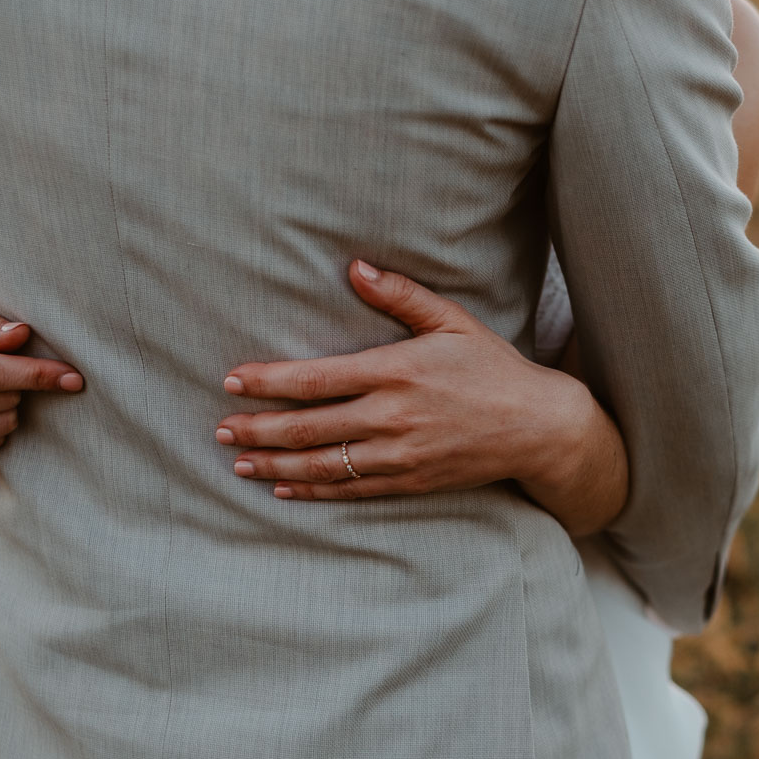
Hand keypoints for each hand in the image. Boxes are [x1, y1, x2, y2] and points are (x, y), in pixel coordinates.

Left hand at [218, 260, 627, 535]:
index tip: (233, 381)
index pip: (316, 379)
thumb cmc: (493, 368)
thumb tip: (354, 268)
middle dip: (258, 428)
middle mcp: (391, 417)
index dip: (269, 382)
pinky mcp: (410, 483)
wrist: (538, 428)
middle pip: (308, 426)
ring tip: (238, 460)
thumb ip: (401, 296)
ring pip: (322, 464)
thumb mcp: (453, 321)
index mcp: (396, 371)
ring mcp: (399, 456)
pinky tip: (283, 486)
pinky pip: (350, 491)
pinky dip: (312, 490)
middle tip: (220, 428)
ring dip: (274, 463)